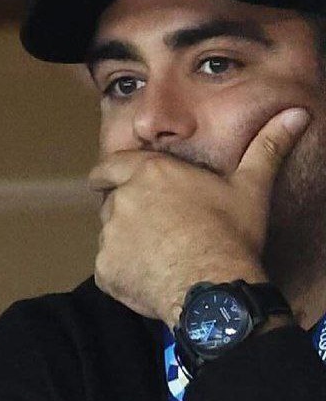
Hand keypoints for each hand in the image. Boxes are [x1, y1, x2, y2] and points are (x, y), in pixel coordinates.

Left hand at [88, 107, 311, 324]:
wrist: (212, 284)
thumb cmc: (230, 234)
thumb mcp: (250, 188)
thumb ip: (265, 149)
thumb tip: (296, 115)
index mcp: (149, 173)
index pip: (110, 166)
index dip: (106, 174)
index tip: (104, 180)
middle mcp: (123, 200)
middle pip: (114, 204)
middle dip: (129, 214)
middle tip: (157, 230)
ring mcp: (110, 236)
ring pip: (112, 237)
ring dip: (127, 244)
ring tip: (161, 256)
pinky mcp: (105, 269)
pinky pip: (110, 269)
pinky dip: (124, 274)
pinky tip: (152, 279)